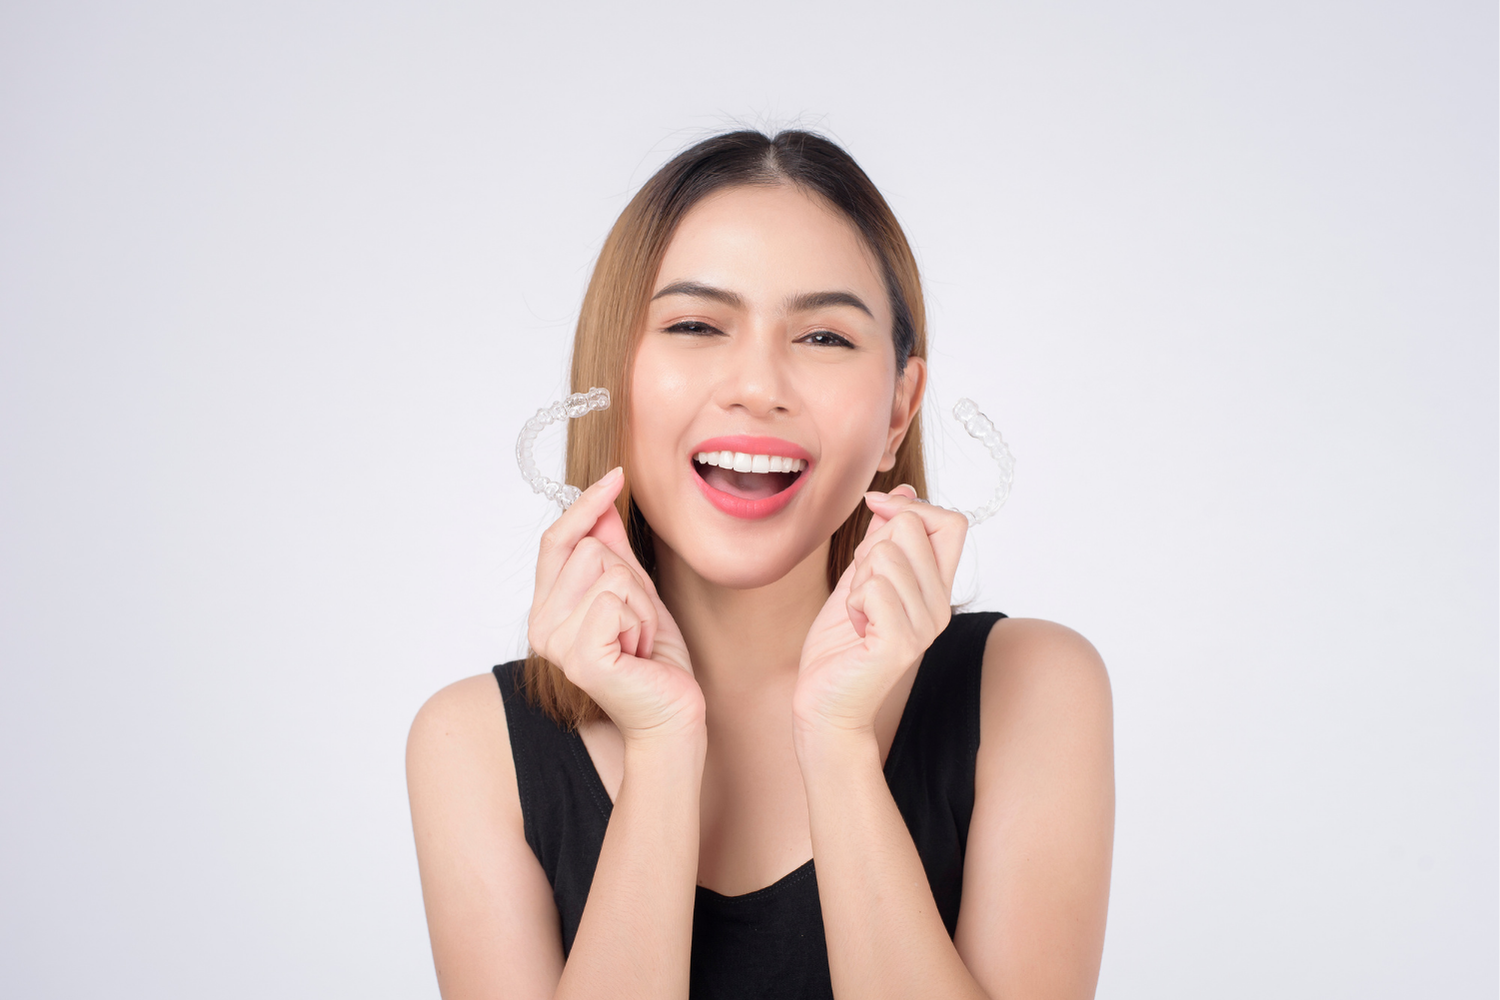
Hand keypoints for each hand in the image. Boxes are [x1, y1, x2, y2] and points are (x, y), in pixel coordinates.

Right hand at [528, 468, 702, 743]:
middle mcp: (542, 625)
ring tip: (638, 640)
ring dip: (641, 604)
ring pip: (610, 572)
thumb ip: (614, 550)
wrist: (671, 712)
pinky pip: (617, 600)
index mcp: (548, 608)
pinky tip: (639, 653)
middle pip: (592, 549)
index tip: (616, 476)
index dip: (585, 505)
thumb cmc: (654, 658)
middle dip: (632, 579)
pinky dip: (642, 622)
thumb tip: (603, 502)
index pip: (557, 540)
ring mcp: (557, 643)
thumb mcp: (635, 592)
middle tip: (637, 622)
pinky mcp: (581, 657)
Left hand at [793, 485, 967, 737]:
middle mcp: (940, 605)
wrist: (825, 702)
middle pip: (912, 528)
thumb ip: (882, 538)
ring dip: (857, 579)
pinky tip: (857, 627)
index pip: (952, 522)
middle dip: (871, 546)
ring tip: (859, 613)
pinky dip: (852, 601)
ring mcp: (925, 626)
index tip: (877, 513)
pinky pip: (874, 588)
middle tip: (861, 587)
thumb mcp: (862, 578)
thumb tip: (901, 490)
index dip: (912, 507)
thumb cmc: (841, 644)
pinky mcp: (901, 643)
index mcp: (937, 587)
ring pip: (885, 555)